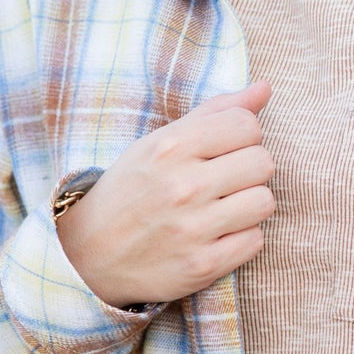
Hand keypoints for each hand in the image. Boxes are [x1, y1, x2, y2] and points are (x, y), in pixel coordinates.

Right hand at [56, 81, 274, 306]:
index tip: (223, 150)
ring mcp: (193, 229)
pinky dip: (241, 238)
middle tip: (224, 181)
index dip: (242, 136)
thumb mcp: (160, 143)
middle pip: (262, 162)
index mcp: (170, 147)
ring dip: (249, 204)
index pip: (247, 125)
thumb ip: (214, 113)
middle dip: (249, 169)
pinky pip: (255, 241)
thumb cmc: (130, 190)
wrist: (88, 254)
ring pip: (264, 202)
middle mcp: (183, 186)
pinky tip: (217, 235)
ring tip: (223, 208)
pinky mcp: (202, 266)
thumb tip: (265, 87)